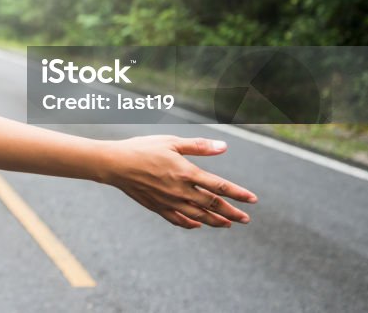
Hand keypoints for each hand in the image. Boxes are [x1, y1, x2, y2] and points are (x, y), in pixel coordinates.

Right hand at [99, 135, 257, 228]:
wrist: (115, 164)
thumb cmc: (143, 148)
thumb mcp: (171, 143)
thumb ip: (198, 147)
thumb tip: (224, 147)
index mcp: (186, 173)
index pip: (219, 186)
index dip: (238, 194)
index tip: (252, 200)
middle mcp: (180, 190)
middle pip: (212, 205)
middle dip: (231, 213)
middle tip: (245, 219)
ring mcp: (169, 201)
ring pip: (198, 216)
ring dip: (215, 221)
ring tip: (228, 224)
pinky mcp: (158, 207)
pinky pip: (178, 220)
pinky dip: (190, 224)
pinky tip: (197, 225)